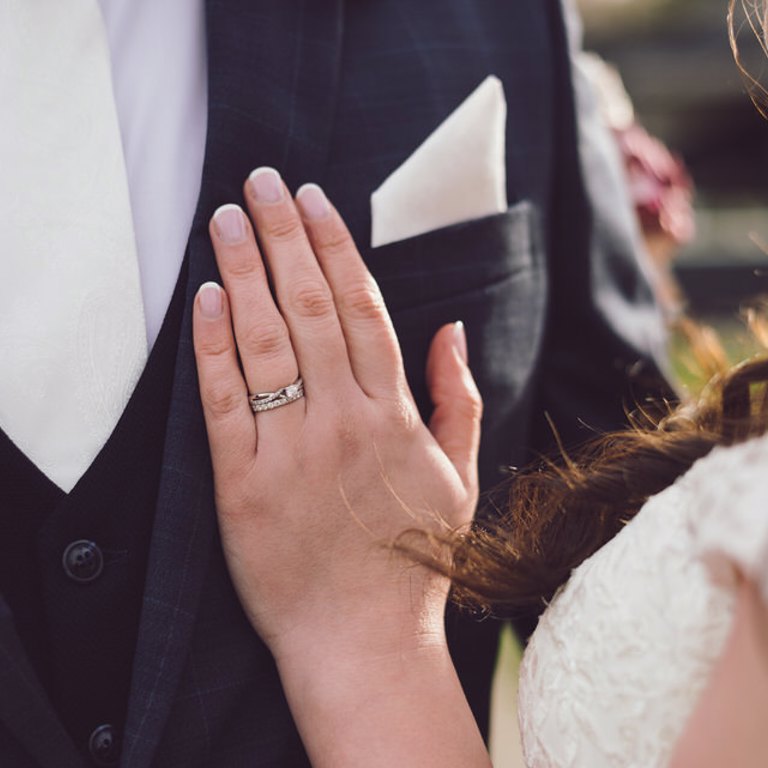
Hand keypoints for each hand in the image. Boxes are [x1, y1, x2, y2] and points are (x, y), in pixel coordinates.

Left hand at [192, 168, 481, 668]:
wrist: (362, 640)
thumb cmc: (414, 558)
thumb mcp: (460, 476)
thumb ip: (459, 398)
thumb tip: (454, 330)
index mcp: (396, 415)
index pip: (363, 308)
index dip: (337, 246)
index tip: (315, 200)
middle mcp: (345, 421)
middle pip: (312, 307)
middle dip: (285, 235)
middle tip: (262, 181)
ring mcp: (294, 451)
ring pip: (268, 340)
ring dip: (246, 271)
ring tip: (226, 219)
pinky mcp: (245, 484)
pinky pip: (226, 402)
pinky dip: (214, 345)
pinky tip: (206, 298)